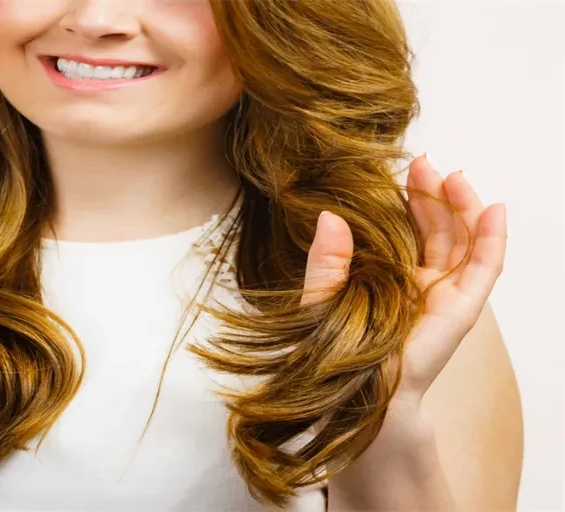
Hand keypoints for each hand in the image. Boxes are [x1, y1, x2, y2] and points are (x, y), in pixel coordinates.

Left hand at [300, 154, 506, 404]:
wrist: (356, 397)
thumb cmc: (335, 354)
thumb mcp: (322, 297)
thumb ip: (327, 259)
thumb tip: (329, 214)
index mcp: (391, 278)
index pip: (408, 230)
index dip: (410, 199)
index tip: (403, 169)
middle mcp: (421, 284)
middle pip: (438, 229)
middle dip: (435, 194)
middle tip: (425, 163)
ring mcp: (444, 295)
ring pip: (464, 241)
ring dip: (463, 206)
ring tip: (454, 176)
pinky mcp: (461, 310)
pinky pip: (484, 269)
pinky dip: (492, 239)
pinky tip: (493, 211)